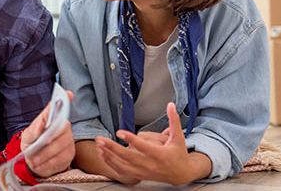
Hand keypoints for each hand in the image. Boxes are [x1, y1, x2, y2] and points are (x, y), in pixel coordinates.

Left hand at [20, 90, 75, 177]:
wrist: (34, 162)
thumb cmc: (31, 145)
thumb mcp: (27, 137)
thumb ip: (34, 130)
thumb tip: (42, 123)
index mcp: (51, 119)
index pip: (58, 108)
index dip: (64, 101)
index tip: (68, 94)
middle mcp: (63, 127)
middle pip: (59, 131)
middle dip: (44, 144)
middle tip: (32, 153)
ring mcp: (68, 140)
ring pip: (60, 146)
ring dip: (44, 156)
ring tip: (34, 161)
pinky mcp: (70, 154)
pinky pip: (61, 159)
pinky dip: (48, 164)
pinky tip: (41, 165)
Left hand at [94, 102, 210, 185]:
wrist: (181, 174)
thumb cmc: (179, 154)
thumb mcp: (178, 137)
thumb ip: (174, 120)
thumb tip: (170, 105)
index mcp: (159, 154)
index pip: (143, 146)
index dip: (130, 139)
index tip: (119, 132)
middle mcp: (150, 164)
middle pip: (128, 157)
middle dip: (113, 148)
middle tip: (101, 140)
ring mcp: (143, 171)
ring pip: (123, 165)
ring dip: (109, 156)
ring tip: (99, 146)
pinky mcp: (139, 175)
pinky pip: (122, 171)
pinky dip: (112, 164)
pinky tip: (104, 156)